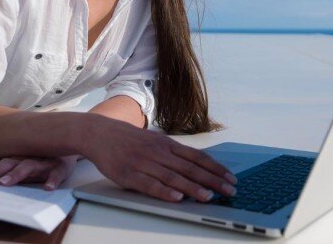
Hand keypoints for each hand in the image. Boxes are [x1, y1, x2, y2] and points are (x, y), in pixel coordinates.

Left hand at [0, 155, 77, 189]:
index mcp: (12, 158)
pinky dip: (52, 180)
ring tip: (5, 184)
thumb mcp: (18, 159)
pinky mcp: (59, 166)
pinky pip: (56, 174)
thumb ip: (0, 167)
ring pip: (27, 166)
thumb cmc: (39, 155)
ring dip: (16, 175)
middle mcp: (24, 158)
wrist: (69, 140)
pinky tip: (47, 187)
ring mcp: (41, 161)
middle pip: (6, 163)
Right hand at [81, 115, 237, 202]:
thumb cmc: (131, 140)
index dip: (216, 168)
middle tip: (229, 191)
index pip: (197, 157)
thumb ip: (174, 153)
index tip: (231, 178)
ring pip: (173, 178)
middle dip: (212, 180)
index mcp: (167, 145)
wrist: (101, 134)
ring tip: (208, 197)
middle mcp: (159, 153)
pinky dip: (164, 192)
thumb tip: (198, 166)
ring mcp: (144, 164)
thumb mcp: (155, 141)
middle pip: (190, 168)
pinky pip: (149, 185)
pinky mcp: (129, 175)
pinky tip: (176, 199)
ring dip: (192, 188)